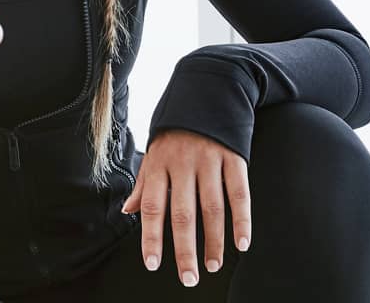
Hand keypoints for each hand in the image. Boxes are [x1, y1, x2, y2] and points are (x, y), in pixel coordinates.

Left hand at [122, 129, 251, 286]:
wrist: (206, 91)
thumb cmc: (175, 132)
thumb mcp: (153, 153)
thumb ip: (144, 184)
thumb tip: (127, 211)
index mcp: (158, 165)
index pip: (152, 207)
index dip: (151, 237)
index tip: (152, 264)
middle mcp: (182, 165)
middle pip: (182, 214)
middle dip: (184, 249)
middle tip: (188, 278)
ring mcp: (209, 161)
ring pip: (211, 208)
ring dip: (213, 241)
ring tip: (212, 266)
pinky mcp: (234, 158)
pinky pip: (239, 194)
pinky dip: (242, 221)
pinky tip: (241, 244)